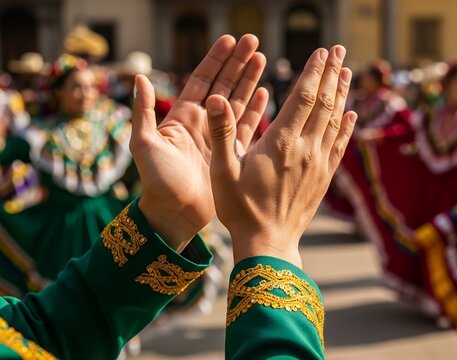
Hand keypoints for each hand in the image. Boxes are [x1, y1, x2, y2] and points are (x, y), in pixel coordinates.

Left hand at [131, 34, 265, 250]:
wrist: (174, 214)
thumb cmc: (156, 182)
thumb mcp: (144, 144)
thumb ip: (143, 111)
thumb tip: (139, 77)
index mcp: (183, 117)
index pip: (203, 79)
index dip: (216, 59)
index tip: (230, 40)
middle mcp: (203, 123)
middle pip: (224, 84)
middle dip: (238, 62)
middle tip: (254, 41)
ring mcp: (219, 137)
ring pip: (238, 101)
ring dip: (250, 80)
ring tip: (263, 59)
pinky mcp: (232, 154)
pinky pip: (247, 127)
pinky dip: (256, 110)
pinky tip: (265, 93)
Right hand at [207, 46, 355, 266]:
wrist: (268, 244)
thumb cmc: (240, 210)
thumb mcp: (222, 172)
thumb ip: (222, 133)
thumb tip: (215, 98)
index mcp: (281, 143)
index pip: (303, 97)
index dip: (313, 71)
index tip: (320, 52)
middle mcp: (306, 149)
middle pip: (324, 103)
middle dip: (331, 73)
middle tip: (339, 50)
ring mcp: (318, 164)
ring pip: (335, 121)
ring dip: (342, 94)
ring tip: (346, 71)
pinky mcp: (324, 178)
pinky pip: (340, 146)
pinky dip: (347, 126)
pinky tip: (352, 113)